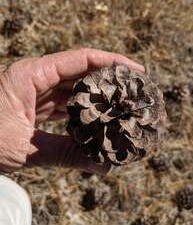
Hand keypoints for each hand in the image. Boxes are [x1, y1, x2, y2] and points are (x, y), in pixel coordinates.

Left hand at [0, 48, 143, 173]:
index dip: (112, 61)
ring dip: (95, 97)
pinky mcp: (31, 106)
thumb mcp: (24, 149)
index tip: (136, 71)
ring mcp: (33, 91)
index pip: (81, 58)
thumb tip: (103, 166)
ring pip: (72, 88)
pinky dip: (79, 113)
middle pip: (80, 71)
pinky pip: (62, 104)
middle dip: (108, 79)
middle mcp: (34, 77)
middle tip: (134, 90)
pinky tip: (96, 122)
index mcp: (31, 74)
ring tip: (121, 106)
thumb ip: (65, 154)